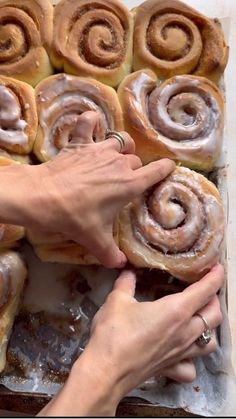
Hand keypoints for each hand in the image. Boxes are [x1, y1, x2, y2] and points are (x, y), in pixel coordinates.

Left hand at [26, 111, 174, 267]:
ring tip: (114, 157)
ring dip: (121, 148)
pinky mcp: (80, 143)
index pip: (158, 170)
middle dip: (135, 169)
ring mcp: (100, 149)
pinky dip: (91, 121)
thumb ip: (112, 255)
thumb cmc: (74, 217)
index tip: (168, 169)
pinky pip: (88, 123)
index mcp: (130, 184)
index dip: (166, 169)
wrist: (43, 197)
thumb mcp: (95, 240)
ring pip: (121, 141)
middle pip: (137, 161)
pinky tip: (92, 122)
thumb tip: (122, 266)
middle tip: (125, 183)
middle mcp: (119, 163)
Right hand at [40, 264, 223, 415]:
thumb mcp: (117, 300)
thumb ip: (126, 283)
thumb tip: (128, 270)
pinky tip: (183, 352)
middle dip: (214, 300)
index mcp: (176, 310)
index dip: (214, 277)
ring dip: (209, 328)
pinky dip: (193, 359)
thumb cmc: (114, 333)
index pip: (204, 290)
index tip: (217, 268)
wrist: (106, 372)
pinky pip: (192, 366)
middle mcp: (185, 332)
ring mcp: (181, 353)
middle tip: (204, 290)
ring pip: (210, 341)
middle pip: (214, 315)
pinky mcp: (172, 369)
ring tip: (199, 319)